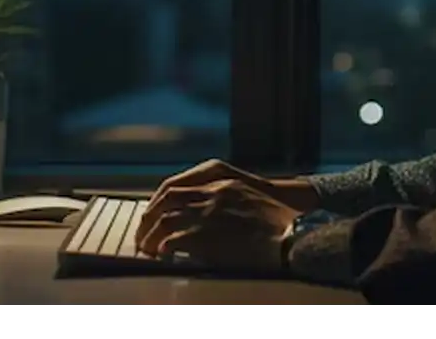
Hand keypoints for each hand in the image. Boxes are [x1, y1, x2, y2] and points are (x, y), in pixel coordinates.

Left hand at [135, 177, 300, 271]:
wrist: (291, 234)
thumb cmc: (276, 219)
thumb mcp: (248, 193)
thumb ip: (222, 195)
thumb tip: (200, 212)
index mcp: (220, 180)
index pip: (175, 185)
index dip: (158, 201)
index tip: (152, 213)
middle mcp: (211, 192)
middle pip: (166, 200)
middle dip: (149, 218)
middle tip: (143, 234)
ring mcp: (207, 213)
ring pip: (165, 219)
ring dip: (152, 235)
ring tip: (148, 248)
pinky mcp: (206, 235)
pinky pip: (173, 239)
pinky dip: (164, 247)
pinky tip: (163, 255)